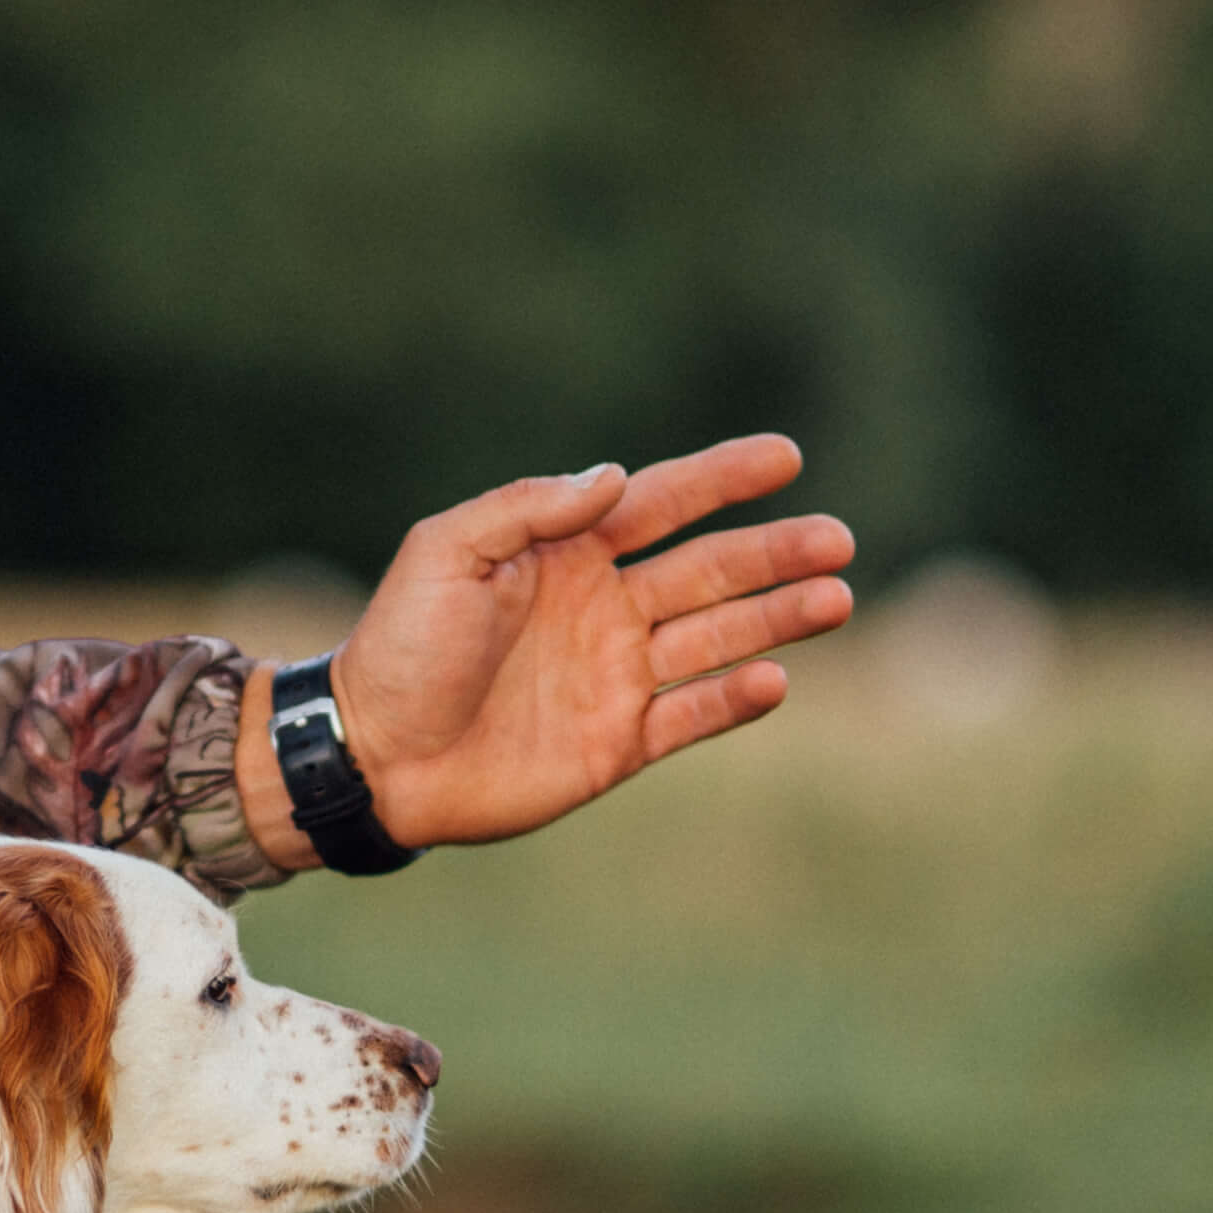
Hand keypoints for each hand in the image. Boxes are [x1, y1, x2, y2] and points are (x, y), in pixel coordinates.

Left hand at [239, 436, 856, 864]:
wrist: (375, 755)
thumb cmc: (400, 646)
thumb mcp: (446, 553)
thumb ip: (528, 508)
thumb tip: (615, 476)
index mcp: (566, 553)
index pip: (661, 503)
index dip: (723, 479)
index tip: (785, 457)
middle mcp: (604, 608)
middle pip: (710, 570)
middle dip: (775, 553)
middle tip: (837, 539)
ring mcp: (616, 676)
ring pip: (717, 638)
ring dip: (777, 618)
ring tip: (835, 598)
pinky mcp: (617, 743)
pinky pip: (691, 717)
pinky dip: (733, 700)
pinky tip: (774, 679)